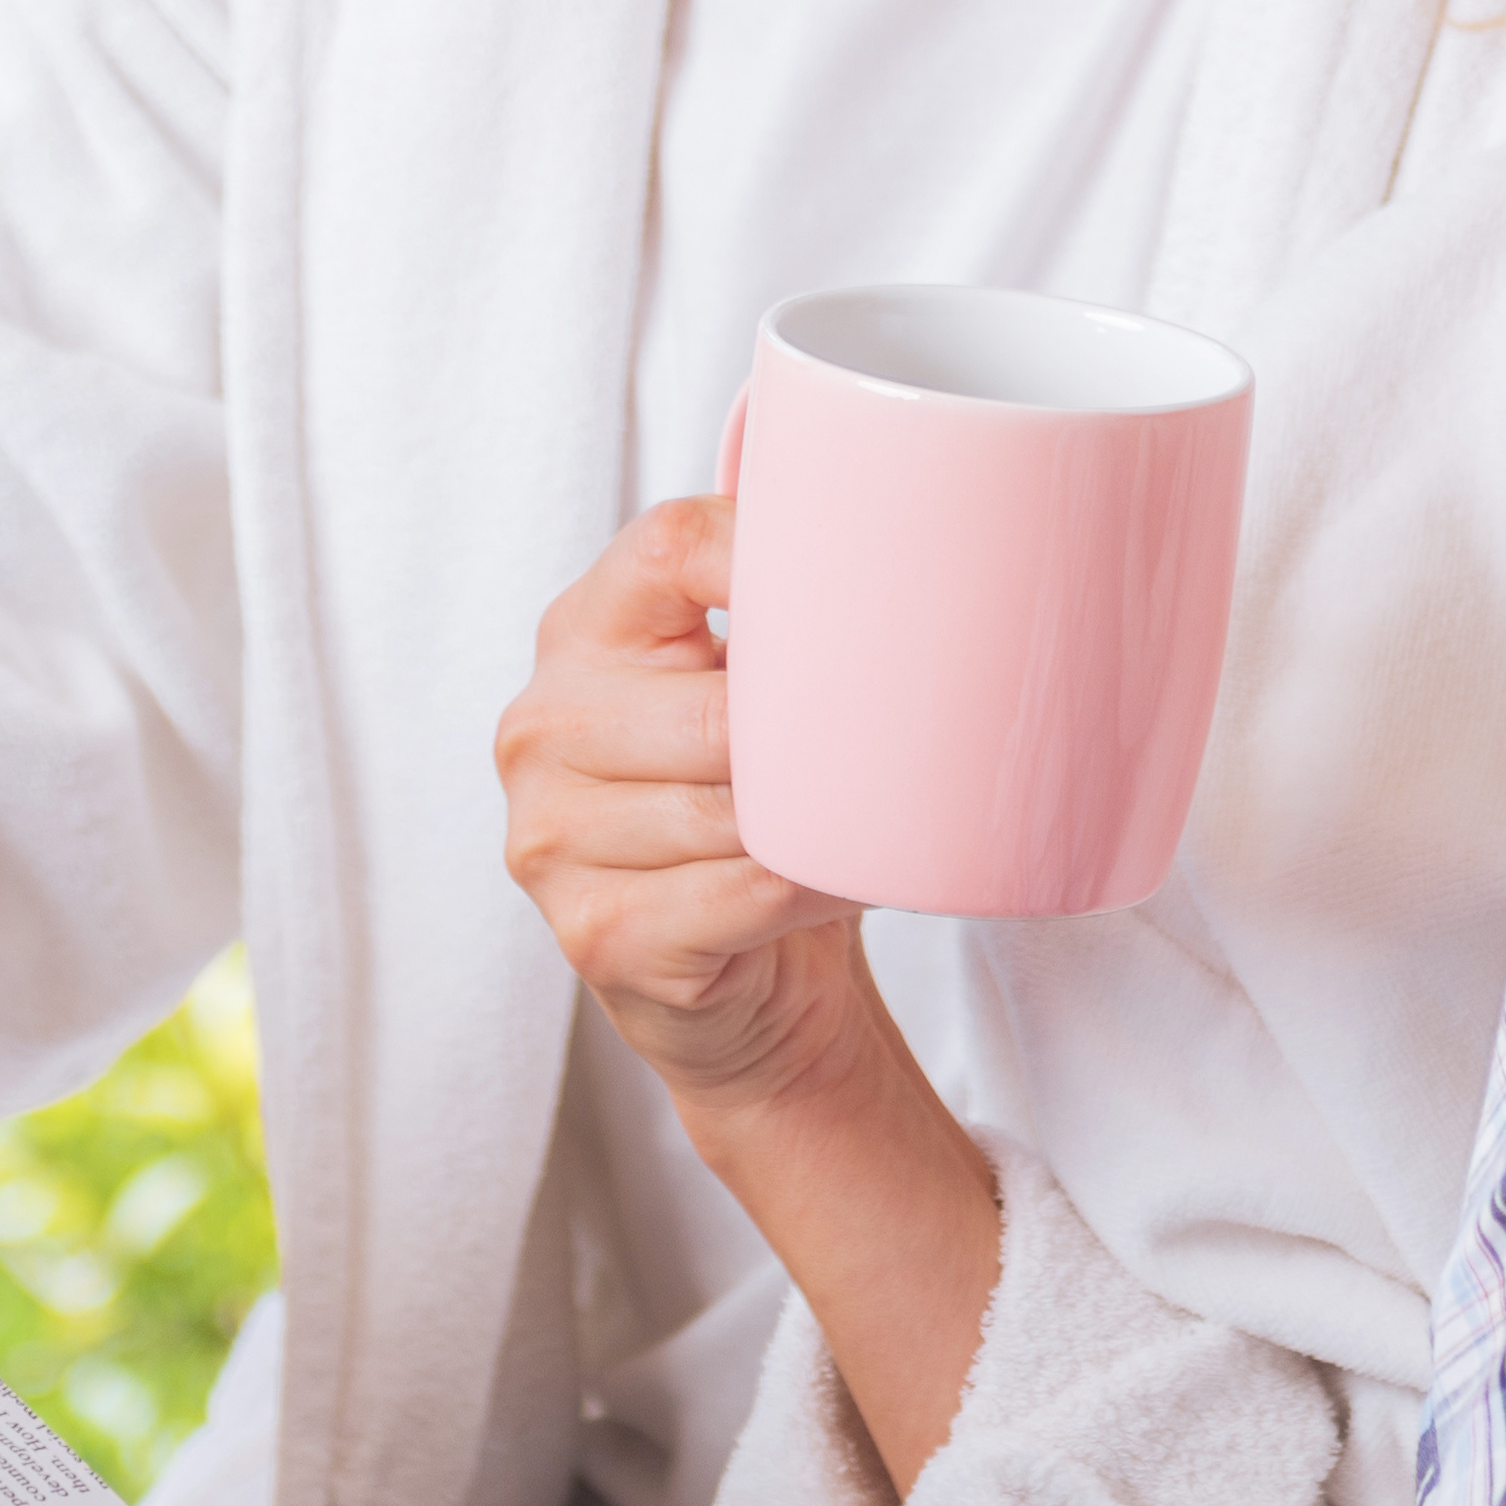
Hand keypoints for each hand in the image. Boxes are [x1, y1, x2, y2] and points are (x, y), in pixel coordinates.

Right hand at [491, 498, 1004, 1484]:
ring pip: (725, 810)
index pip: (665, 547)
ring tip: (877, 819)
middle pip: (708, 708)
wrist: (748, 995)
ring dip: (822, 820)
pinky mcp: (596, 934)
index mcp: (581, 630)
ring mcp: (552, 837)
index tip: (871, 559)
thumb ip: (802, 606)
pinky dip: (812, 888)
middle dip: (811, 732)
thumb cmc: (769, 816)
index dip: (765, 547)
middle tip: (897, 736)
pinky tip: (848, 879)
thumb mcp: (759, 692)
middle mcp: (541, 726)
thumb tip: (965, 510)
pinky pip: (736, 895)